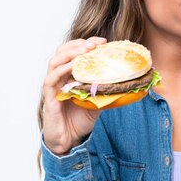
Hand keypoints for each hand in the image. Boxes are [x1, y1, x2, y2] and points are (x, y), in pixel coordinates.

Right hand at [42, 37, 106, 155]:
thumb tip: (131, 84)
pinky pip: (51, 79)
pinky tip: (72, 66)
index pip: (75, 52)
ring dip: (70, 53)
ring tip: (85, 50)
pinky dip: (61, 70)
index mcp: (71, 74)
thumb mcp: (99, 101)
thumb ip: (108, 90)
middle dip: (79, 44)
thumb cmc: (80, 119)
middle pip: (63, 52)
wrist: (70, 138)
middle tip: (95, 43)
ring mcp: (53, 85)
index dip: (87, 43)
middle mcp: (60, 77)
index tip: (103, 41)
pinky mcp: (49, 96)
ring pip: (55, 62)